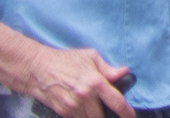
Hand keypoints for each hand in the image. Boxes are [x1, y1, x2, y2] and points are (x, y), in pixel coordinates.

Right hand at [16, 43, 135, 117]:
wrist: (38, 69)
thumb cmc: (66, 60)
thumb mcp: (91, 57)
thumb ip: (109, 69)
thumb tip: (124, 72)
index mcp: (95, 82)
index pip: (116, 101)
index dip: (126, 112)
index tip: (131, 116)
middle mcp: (85, 96)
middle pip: (102, 116)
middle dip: (106, 113)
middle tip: (105, 106)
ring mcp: (73, 106)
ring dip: (93, 115)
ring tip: (92, 105)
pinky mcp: (63, 112)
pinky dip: (82, 115)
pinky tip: (82, 107)